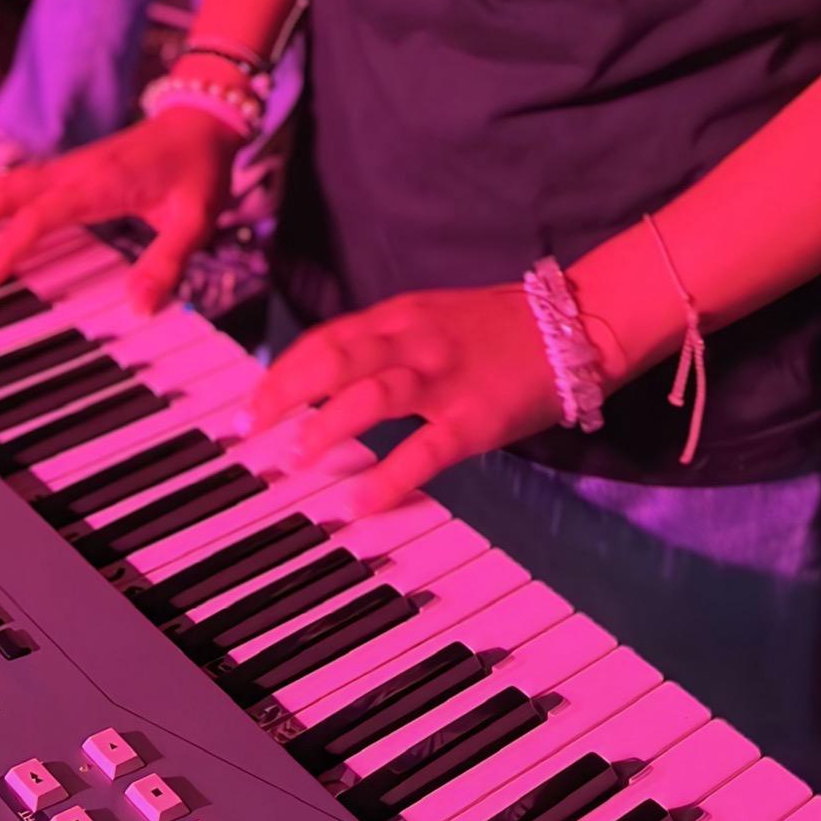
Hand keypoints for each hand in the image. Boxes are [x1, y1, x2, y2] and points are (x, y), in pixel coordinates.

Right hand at [0, 113, 236, 313]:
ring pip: (1, 188)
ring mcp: (66, 168)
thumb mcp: (195, 219)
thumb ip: (168, 262)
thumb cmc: (199, 168)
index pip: (35, 218)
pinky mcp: (67, 171)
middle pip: (1, 197)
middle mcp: (72, 171)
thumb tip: (139, 308)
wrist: (203, 121)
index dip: (3, 252)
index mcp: (96, 182)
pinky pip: (14, 184)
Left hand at [246, 284, 565, 515]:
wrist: (572, 324)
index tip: (248, 407)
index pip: (324, 341)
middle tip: (248, 432)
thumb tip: (329, 378)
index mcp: (399, 318)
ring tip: (294, 461)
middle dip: (283, 396)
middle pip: (332, 361)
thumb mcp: (432, 320)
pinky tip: (360, 503)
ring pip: (370, 396)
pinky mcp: (475, 418)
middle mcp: (413, 342)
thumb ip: (384, 344)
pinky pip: (424, 448)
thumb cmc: (498, 329)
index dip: (280, 372)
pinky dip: (388, 476)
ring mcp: (444, 379)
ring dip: (325, 428)